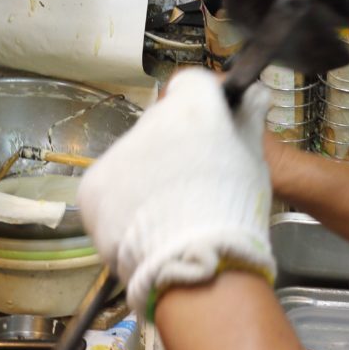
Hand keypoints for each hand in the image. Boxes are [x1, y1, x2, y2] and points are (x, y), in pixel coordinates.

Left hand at [77, 68, 274, 316]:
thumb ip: (249, 119)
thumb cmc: (235, 206)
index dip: (202, 105)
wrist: (197, 263)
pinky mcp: (93, 185)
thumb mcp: (253, 158)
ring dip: (149, 173)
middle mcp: (149, 118)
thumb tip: (255, 94)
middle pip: (161, 122)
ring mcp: (116, 152)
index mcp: (191, 105)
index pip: (191, 86)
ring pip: (135, 155)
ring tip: (170, 210)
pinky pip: (112, 184)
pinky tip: (145, 222)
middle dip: (175, 143)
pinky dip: (125, 199)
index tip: (211, 130)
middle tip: (193, 180)